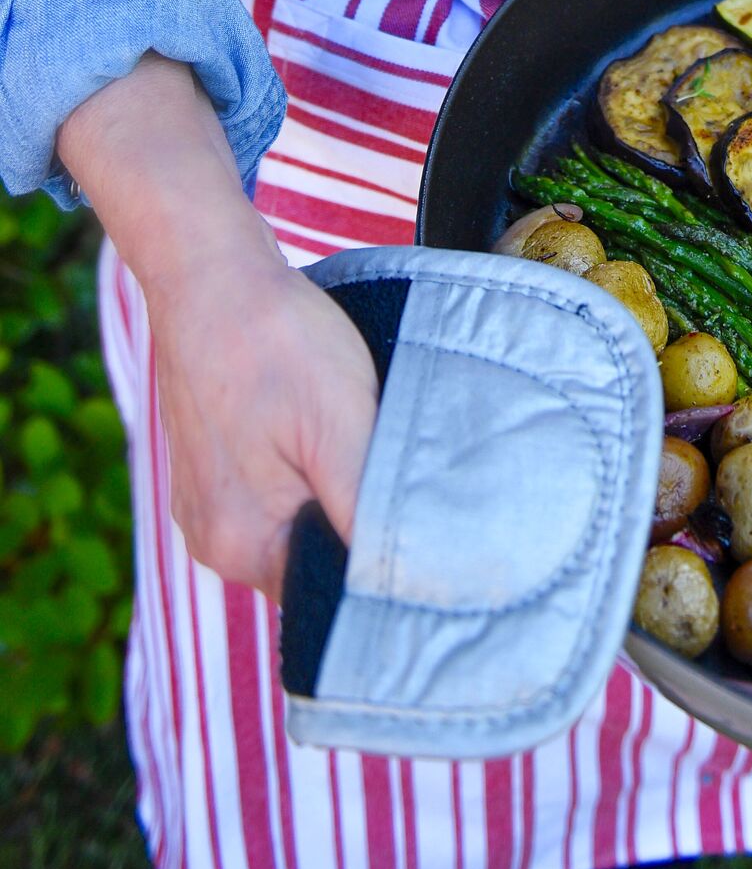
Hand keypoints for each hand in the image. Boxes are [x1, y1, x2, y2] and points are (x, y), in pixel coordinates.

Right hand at [151, 249, 377, 600]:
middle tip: (400, 469)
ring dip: (337, 492)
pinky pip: (275, 491)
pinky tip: (328, 425)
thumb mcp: (344, 428)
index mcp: (243, 546)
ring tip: (362, 437)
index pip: (330, 593)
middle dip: (360, 524)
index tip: (425, 530)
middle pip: (313, 560)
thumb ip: (366, 513)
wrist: (210, 274)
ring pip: (299, 521)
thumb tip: (400, 578)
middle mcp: (214, 539)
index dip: (383, 567)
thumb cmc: (277, 342)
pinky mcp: (212, 467)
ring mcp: (208, 502)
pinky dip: (309, 467)